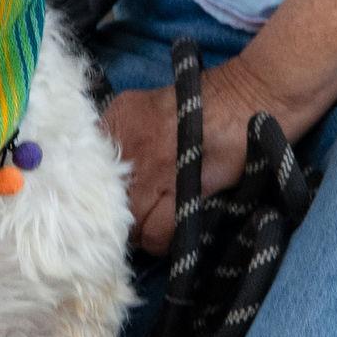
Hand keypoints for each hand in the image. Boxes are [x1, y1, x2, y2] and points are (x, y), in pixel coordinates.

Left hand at [103, 59, 260, 255]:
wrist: (251, 96)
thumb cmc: (207, 101)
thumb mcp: (150, 105)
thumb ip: (125, 131)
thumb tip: (111, 172)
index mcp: (116, 118)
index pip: (84, 170)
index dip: (96, 191)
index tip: (111, 200)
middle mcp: (126, 144)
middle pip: (104, 200)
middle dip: (119, 213)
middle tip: (137, 216)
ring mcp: (151, 169)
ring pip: (128, 223)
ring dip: (141, 231)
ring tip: (157, 225)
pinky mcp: (179, 190)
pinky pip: (157, 234)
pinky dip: (163, 240)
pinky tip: (173, 230)